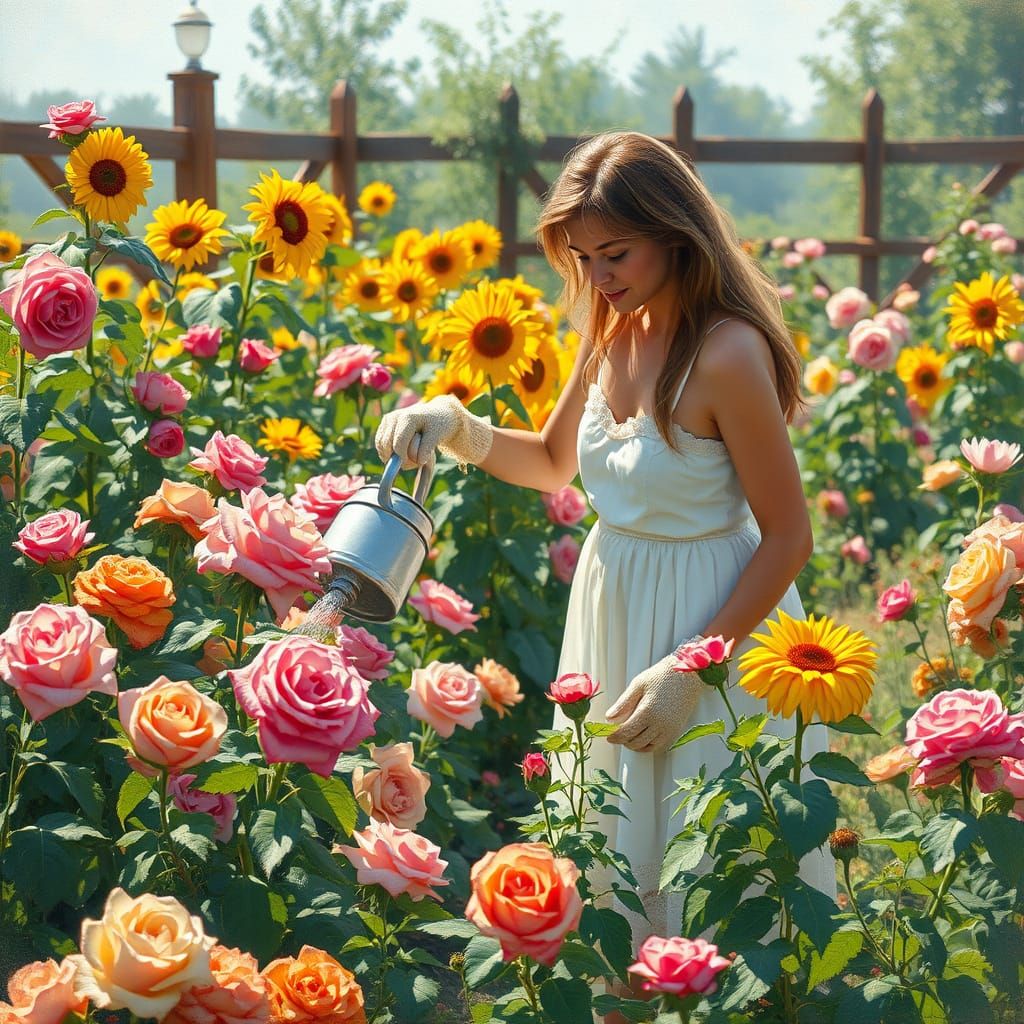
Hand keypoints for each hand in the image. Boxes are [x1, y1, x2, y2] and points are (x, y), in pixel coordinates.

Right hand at [375, 395, 492, 471]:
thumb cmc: (444, 424)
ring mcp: (389, 419)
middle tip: (417, 461)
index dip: (406, 459)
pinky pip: (381, 445)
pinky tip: (403, 452)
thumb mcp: (439, 436)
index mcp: (409, 417)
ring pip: (383, 448)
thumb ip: (426, 448)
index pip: (398, 445)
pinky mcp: (386, 424)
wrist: (444, 414)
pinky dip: (390, 453)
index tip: (418, 464)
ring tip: (412, 455)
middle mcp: (396, 416)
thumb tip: (415, 460)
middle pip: (389, 448)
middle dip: (402, 459)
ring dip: (395, 457)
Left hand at [606, 653, 702, 753]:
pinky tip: (642, 738)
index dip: (615, 736)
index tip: (609, 736)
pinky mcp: (676, 730)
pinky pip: (659, 745)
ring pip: (647, 746)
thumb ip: (623, 703)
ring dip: (635, 744)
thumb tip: (610, 718)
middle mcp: (659, 724)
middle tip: (617, 734)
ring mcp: (669, 729)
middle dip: (623, 740)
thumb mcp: (638, 685)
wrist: (687, 675)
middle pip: (635, 742)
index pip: (626, 732)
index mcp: (648, 712)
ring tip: (628, 735)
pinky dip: (648, 745)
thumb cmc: (662, 676)